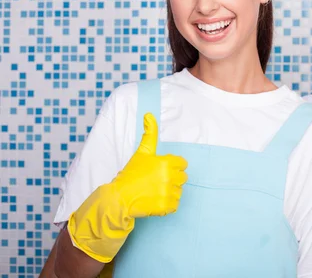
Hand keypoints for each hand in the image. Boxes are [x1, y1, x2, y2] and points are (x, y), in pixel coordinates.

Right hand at [67, 113, 187, 262]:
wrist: (118, 198)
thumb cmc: (130, 174)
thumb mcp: (142, 152)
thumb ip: (149, 134)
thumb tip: (149, 114)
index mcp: (166, 163)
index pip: (183, 164)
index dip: (173, 166)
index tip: (161, 170)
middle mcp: (169, 177)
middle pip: (183, 178)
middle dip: (172, 179)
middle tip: (157, 182)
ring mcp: (168, 193)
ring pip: (179, 191)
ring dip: (169, 192)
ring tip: (154, 191)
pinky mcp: (166, 207)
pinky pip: (175, 205)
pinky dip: (167, 205)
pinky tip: (155, 200)